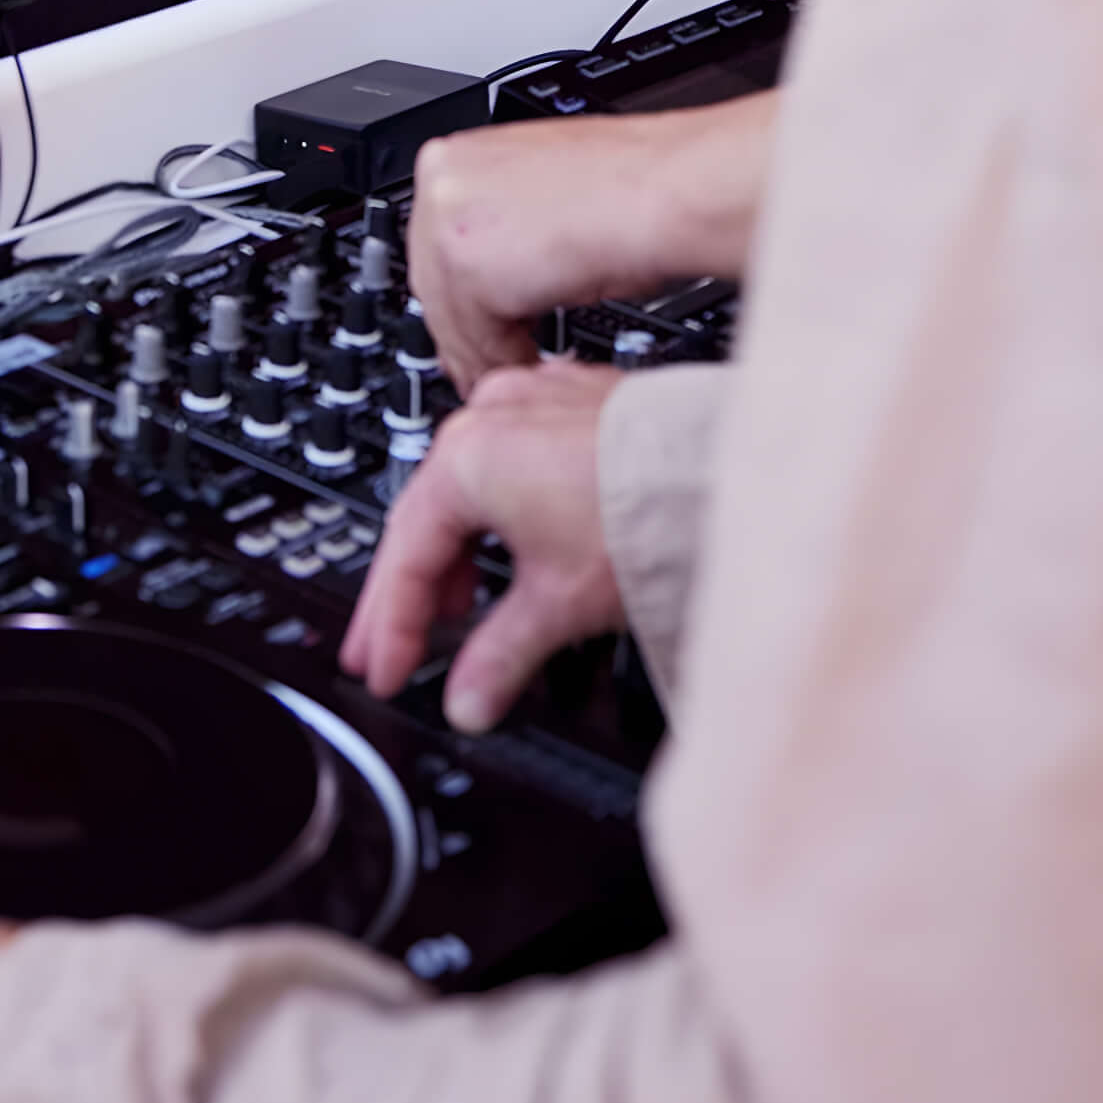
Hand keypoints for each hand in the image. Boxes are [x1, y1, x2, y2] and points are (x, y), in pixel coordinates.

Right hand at [340, 363, 621, 730]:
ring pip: (467, 482)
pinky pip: (509, 458)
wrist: (718, 467)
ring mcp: (531, 400)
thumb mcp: (557, 603)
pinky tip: (510, 544)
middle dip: (407, 591)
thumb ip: (498, 657)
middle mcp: (490, 414)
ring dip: (455, 549)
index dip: (390, 625)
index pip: (406, 554)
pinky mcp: (569, 403)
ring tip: (456, 608)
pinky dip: (496, 509)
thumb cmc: (643, 512)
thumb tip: (469, 703)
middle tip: (387, 646)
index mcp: (468, 457)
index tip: (384, 670)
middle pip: (427, 514)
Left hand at [405, 105, 777, 392]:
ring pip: (450, 317)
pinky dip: (504, 363)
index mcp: (458, 155)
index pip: (436, 245)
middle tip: (491, 365)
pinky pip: (475, 340)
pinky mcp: (466, 266)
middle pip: (434, 282)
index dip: (460, 298)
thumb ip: (503, 225)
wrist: (666, 189)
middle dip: (467, 332)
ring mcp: (446, 219)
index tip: (474, 328)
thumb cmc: (632, 190)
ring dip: (487, 354)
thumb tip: (497, 274)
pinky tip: (532, 369)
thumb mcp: (543, 196)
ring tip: (520, 372)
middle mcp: (442, 177)